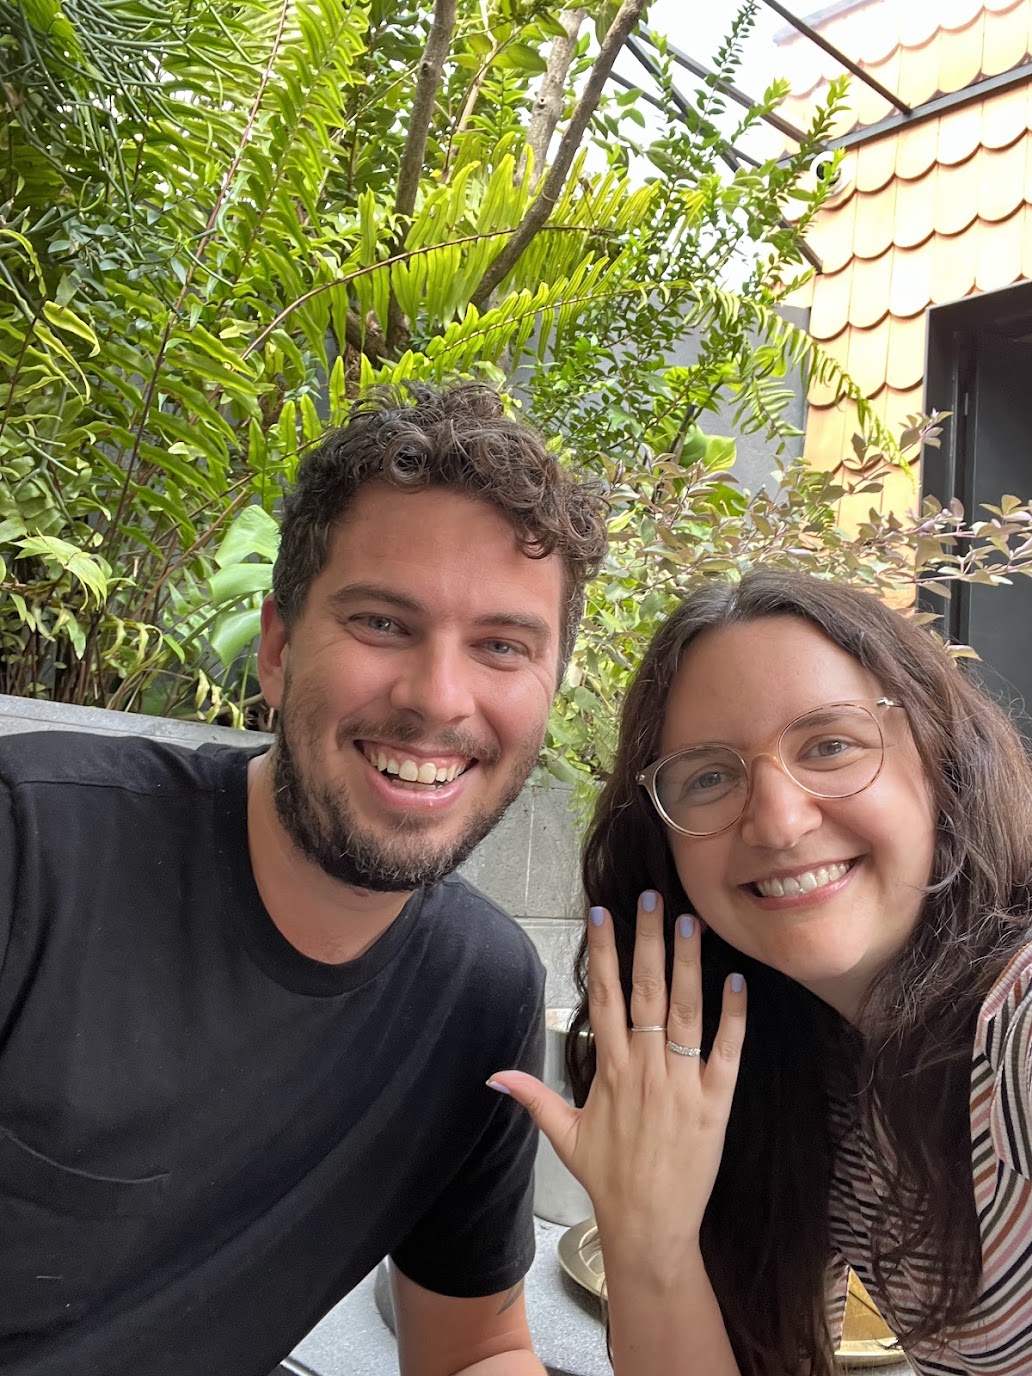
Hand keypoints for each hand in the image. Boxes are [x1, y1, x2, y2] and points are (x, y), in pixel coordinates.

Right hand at [488, 891, 745, 1275]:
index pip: (602, 998)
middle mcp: (646, 1070)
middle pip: (646, 992)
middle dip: (648, 941)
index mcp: (610, 1071)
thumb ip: (532, 1097)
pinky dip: (733, 1017)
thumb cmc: (608, 1180)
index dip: (602, 953)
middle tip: (654, 898)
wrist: (650, 1228)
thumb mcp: (565, 1137)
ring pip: (687, 1012)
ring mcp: (682, 1084)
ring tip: (690, 923)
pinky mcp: (715, 1104)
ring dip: (688, 965)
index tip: (602, 914)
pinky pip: (726, 1052)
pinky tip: (736, 981)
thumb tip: (493, 1075)